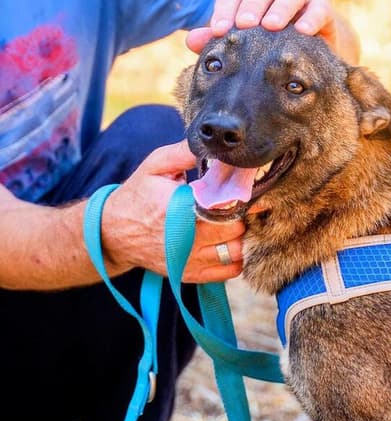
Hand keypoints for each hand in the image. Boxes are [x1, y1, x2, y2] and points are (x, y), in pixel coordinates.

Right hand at [102, 141, 244, 281]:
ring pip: (235, 252)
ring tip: (232, 224)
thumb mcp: (154, 166)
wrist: (112, 232)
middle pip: (235, 229)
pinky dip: (234, 259)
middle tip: (237, 206)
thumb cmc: (137, 195)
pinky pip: (228, 271)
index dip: (241, 197)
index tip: (248, 189)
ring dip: (239, 237)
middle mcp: (186, 238)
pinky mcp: (190, 274)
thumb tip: (215, 146)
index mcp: (179, 207)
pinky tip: (226, 243)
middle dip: (240, 215)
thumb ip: (184, 153)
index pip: (225, 205)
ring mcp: (189, 260)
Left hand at [186, 0, 359, 62]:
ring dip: (280, 7)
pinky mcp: (321, 11)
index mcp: (249, 1)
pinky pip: (318, 8)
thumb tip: (190, 42)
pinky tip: (303, 31)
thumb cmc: (268, 53)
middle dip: (251, 5)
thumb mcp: (244, 49)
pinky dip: (311, 17)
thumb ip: (218, 43)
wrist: (308, 59)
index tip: (217, 32)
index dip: (224, 12)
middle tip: (244, 24)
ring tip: (272, 26)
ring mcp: (299, 1)